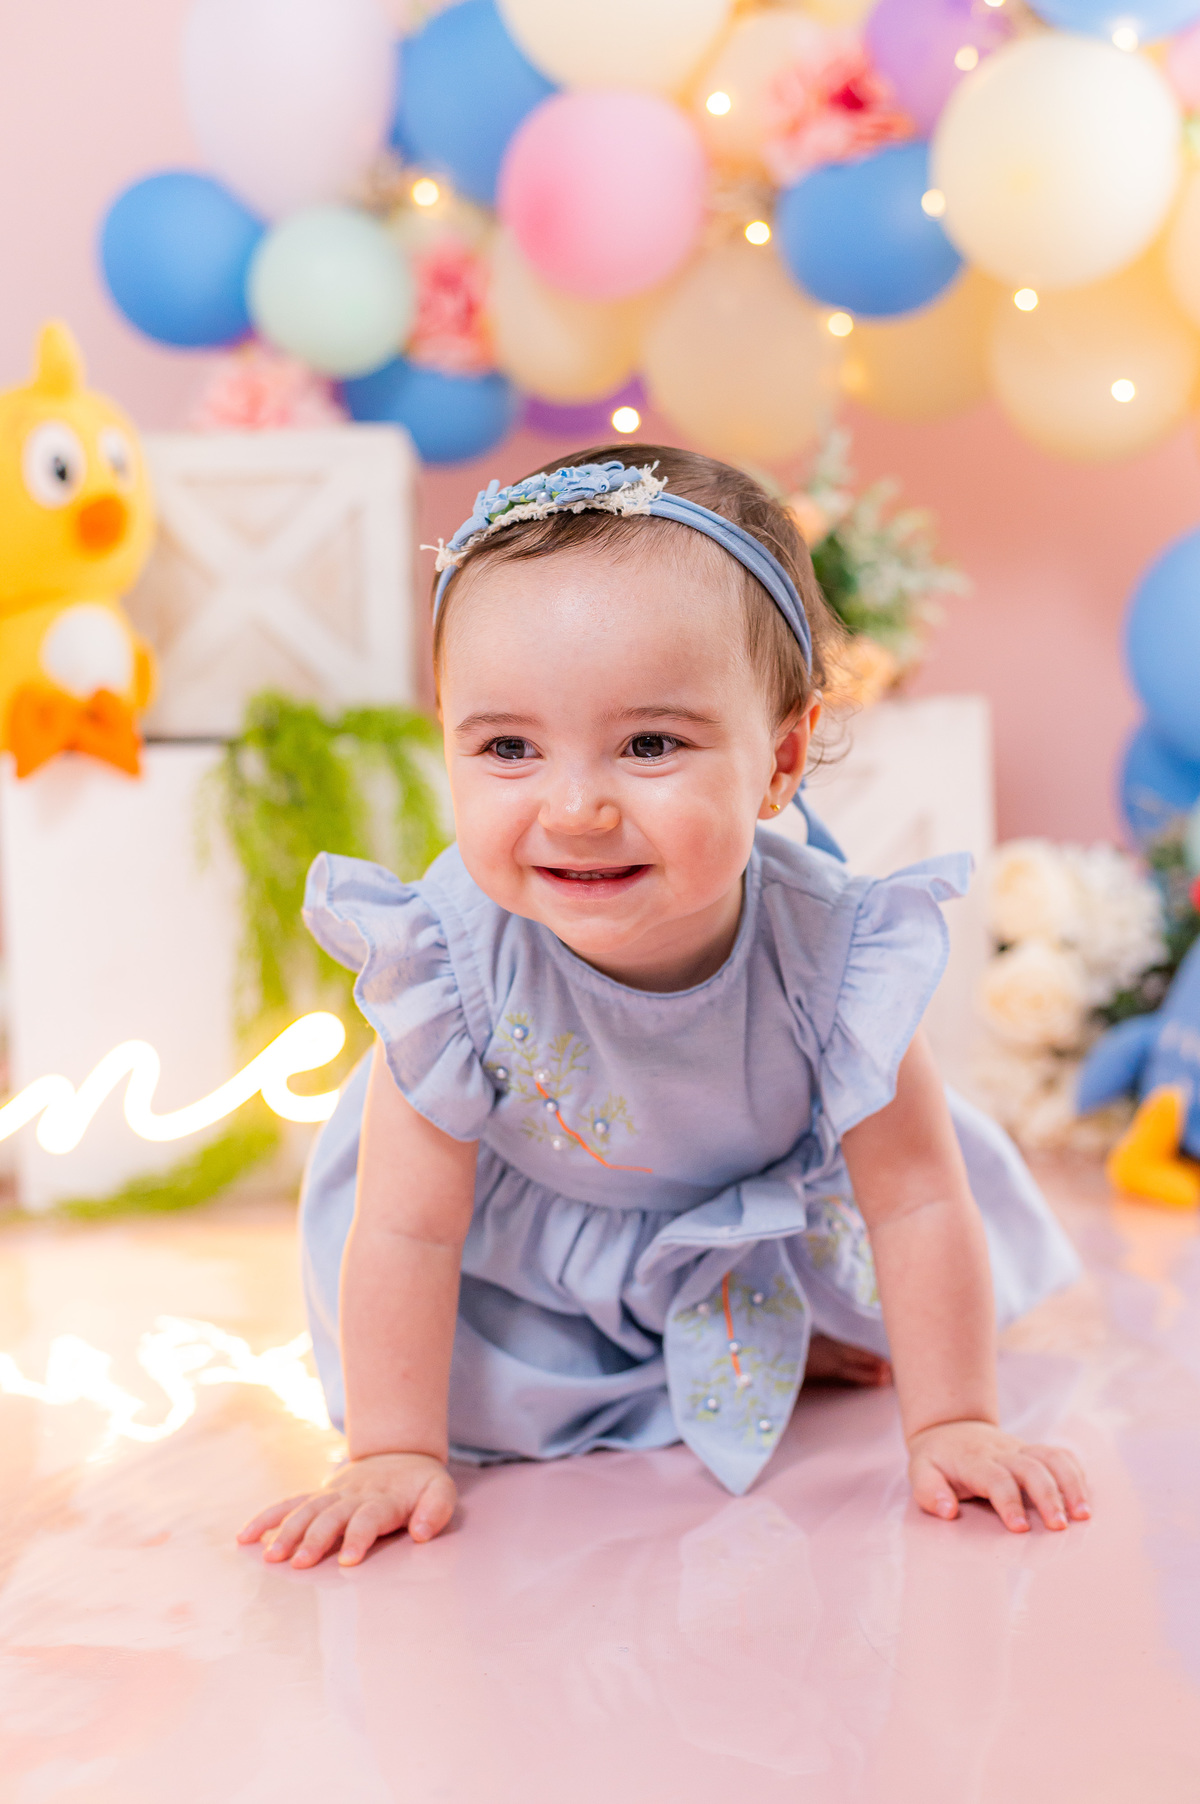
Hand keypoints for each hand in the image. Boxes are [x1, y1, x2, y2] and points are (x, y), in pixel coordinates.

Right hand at [238, 1451, 455, 1567]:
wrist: (400, 1455)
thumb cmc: (421, 1485)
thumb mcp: (442, 1492)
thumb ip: (437, 1510)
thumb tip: (422, 1534)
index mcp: (384, 1499)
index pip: (369, 1518)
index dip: (359, 1537)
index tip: (349, 1560)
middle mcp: (353, 1496)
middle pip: (331, 1516)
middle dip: (315, 1539)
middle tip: (298, 1563)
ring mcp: (332, 1495)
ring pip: (306, 1510)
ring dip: (287, 1532)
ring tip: (270, 1557)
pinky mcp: (318, 1496)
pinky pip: (289, 1504)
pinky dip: (266, 1518)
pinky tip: (245, 1538)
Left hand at [907, 1420, 1089, 1533]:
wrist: (951, 1429)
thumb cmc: (938, 1460)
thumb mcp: (921, 1471)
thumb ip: (929, 1491)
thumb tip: (947, 1510)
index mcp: (974, 1461)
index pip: (995, 1478)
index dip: (1009, 1501)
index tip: (1020, 1528)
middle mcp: (1003, 1453)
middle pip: (1031, 1468)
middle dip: (1048, 1496)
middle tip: (1059, 1527)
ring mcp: (1022, 1450)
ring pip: (1052, 1458)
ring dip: (1070, 1484)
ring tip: (1084, 1515)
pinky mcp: (1035, 1451)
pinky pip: (1061, 1455)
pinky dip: (1076, 1472)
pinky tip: (1086, 1498)